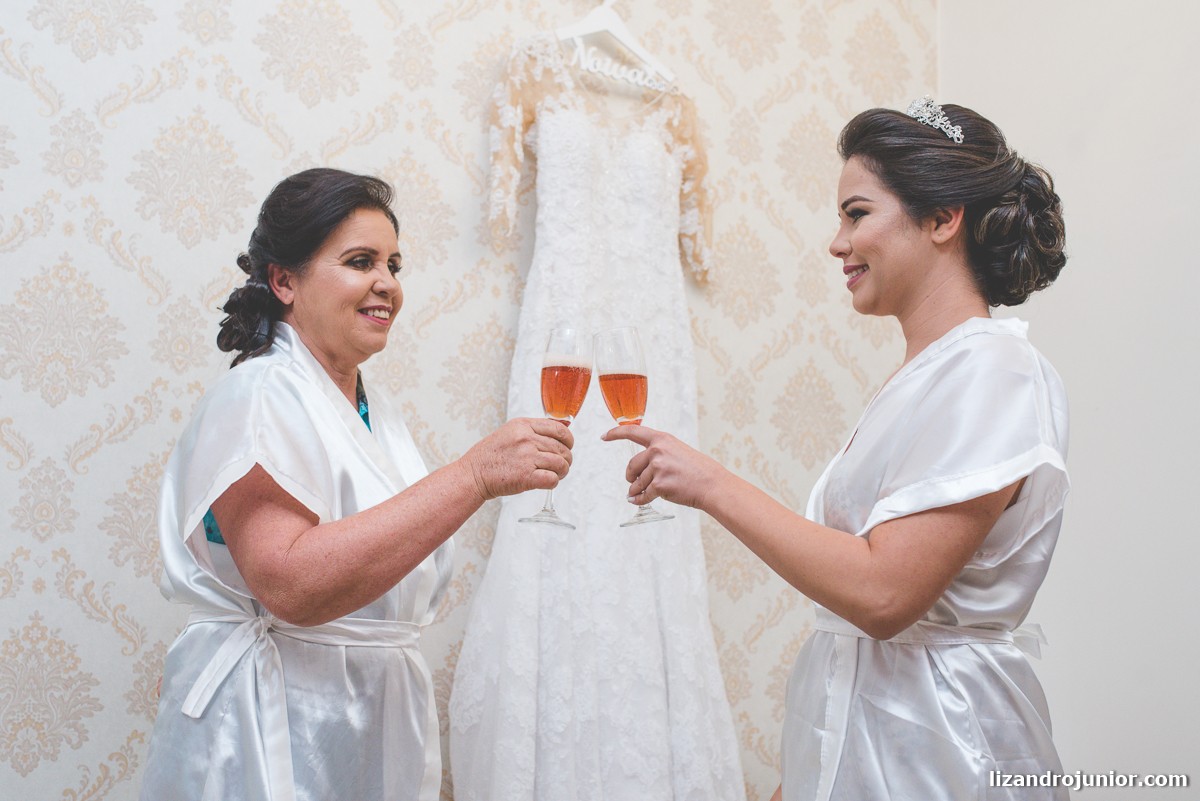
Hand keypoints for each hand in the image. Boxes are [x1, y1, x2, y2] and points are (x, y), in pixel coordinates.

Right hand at [463, 417, 572, 500]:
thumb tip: (564, 425)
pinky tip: (546, 481)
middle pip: (562, 449)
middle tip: (560, 466)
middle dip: (566, 459)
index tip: (567, 446)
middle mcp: (526, 439)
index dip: (568, 440)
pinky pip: (552, 479)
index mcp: (523, 425)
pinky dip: (553, 482)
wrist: (473, 474)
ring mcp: (526, 457)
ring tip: (554, 474)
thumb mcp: (511, 432)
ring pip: (561, 464)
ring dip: (561, 472)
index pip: (559, 429)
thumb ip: (535, 429)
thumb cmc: (491, 455)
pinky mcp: (526, 476)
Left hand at [601, 425, 723, 509]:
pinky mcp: (659, 484)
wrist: (712, 485)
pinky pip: (643, 495)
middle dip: (630, 476)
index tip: (604, 436)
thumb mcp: (678, 451)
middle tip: (634, 482)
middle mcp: (658, 451)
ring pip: (637, 483)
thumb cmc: (698, 471)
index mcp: (662, 439)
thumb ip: (659, 454)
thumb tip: (639, 468)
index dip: (616, 433)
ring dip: (638, 491)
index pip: (633, 432)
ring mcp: (658, 467)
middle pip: (631, 465)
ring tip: (647, 493)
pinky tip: (640, 501)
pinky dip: (640, 500)